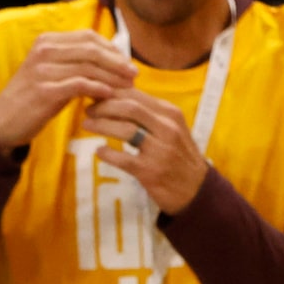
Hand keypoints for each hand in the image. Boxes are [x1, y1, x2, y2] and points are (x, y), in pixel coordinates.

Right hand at [0, 29, 133, 149]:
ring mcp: (43, 69)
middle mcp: (44, 50)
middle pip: (92, 49)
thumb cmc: (35, 97)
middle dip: (117, 62)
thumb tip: (112, 59)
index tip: (127, 63)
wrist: (4, 121)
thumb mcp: (54, 73)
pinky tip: (111, 95)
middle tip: (134, 75)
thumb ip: (76, 62)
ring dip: (112, 77)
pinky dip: (99, 89)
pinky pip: (80, 85)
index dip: (112, 49)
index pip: (88, 37)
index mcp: (47, 41)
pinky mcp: (45, 90)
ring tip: (128, 87)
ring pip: (88, 67)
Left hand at [84, 90, 210, 214]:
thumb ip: (149, 113)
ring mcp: (160, 151)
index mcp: (171, 114)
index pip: (136, 94)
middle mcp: (168, 129)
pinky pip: (122, 158)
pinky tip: (99, 151)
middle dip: (103, 106)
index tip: (95, 94)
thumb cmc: (178, 156)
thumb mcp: (171, 128)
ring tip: (86, 124)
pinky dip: (107, 153)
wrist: (197, 191)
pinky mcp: (151, 172)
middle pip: (129, 107)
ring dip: (101, 125)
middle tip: (88, 109)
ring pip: (124, 129)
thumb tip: (118, 95)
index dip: (111, 92)